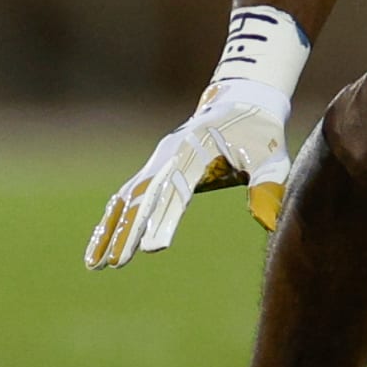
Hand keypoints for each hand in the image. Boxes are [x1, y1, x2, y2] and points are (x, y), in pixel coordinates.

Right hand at [86, 78, 292, 268]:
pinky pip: (128, 195)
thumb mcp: (272, 158)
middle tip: (115, 264)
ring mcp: (159, 160)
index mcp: (198, 152)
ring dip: (110, 229)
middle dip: (128, 231)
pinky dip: (113, 219)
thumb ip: (268, 187)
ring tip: (94, 263)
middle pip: (144, 197)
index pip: (177, 191)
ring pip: (128, 198)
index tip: (152, 248)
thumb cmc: (260, 134)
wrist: (242, 103)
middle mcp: (171, 155)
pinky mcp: (156, 167)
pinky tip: (99, 244)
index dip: (164, 220)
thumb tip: (269, 223)